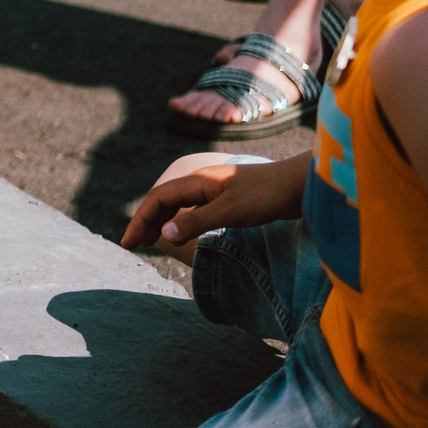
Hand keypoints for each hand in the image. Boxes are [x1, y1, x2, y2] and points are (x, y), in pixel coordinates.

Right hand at [119, 155, 304, 252]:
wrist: (299, 185)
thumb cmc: (266, 196)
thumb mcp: (229, 212)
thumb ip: (196, 222)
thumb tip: (165, 235)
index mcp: (196, 182)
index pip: (157, 199)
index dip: (140, 220)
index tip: (128, 243)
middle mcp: (201, 183)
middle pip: (163, 201)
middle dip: (145, 222)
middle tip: (132, 245)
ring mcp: (214, 191)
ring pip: (178, 205)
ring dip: (161, 222)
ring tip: (150, 241)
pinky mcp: (227, 199)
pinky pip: (192, 210)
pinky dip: (180, 222)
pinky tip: (181, 232)